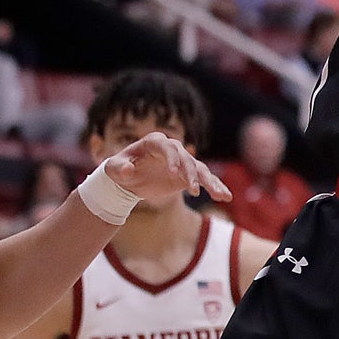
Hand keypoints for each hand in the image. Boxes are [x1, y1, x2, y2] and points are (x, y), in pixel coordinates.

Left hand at [104, 133, 230, 201]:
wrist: (127, 180)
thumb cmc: (118, 170)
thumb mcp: (113, 169)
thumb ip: (118, 168)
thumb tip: (126, 170)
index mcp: (154, 142)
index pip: (168, 147)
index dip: (172, 158)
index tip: (174, 173)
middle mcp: (172, 149)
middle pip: (187, 159)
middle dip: (192, 173)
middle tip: (193, 189)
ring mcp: (182, 162)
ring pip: (200, 170)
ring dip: (210, 182)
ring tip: (221, 195)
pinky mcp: (188, 175)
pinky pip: (204, 180)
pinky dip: (215, 187)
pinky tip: (225, 196)